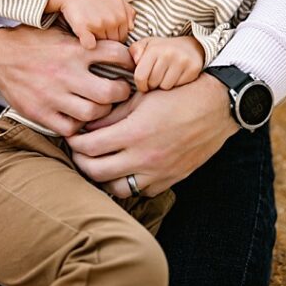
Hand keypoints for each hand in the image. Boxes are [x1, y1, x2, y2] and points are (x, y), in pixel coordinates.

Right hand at [0, 24, 133, 141]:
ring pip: (92, 113)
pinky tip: (79, 117)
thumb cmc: (33, 43)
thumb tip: (114, 44)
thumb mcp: (59, 32)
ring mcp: (53, 95)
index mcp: (72, 49)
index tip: (130, 66)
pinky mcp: (42, 113)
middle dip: (121, 93)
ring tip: (103, 106)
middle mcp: (66, 72)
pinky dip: (79, 126)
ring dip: (102, 112)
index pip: (114, 53)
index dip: (128, 60)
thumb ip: (83, 40)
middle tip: (122, 92)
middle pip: (109, 92)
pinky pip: (70, 128)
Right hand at [48, 0, 134, 48]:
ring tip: (90, 28)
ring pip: (102, 45)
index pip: (123, 37)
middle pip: (113, 42)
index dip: (114, 34)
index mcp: (122, 15)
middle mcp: (112, 20)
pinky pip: (90, 45)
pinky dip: (87, 43)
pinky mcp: (84, 28)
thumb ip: (128, 12)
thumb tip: (132, 27)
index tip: (105, 27)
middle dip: (106, 38)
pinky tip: (84, 36)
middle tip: (96, 27)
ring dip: (97, 40)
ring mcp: (99, 24)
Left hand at [70, 71, 231, 199]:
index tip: (71, 136)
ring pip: (118, 190)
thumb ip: (114, 113)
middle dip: (82, 162)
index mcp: (135, 133)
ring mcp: (158, 173)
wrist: (215, 107)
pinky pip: (142, 192)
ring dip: (103, 179)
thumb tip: (90, 126)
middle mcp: (144, 158)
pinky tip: (124, 171)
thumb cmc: (177, 93)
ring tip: (98, 164)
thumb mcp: (141, 96)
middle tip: (77, 152)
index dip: (75, 143)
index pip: (91, 147)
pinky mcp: (170, 180)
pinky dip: (129, 184)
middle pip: (98, 172)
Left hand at [132, 34, 204, 90]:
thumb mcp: (147, 45)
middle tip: (156, 79)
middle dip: (152, 84)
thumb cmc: (164, 49)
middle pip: (153, 83)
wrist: (191, 46)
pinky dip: (176, 85)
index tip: (143, 85)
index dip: (140, 85)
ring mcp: (182, 61)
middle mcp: (168, 54)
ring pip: (165, 87)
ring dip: (164, 85)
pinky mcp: (193, 69)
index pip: (141, 76)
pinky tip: (176, 77)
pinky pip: (179, 87)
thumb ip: (135, 50)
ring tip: (166, 77)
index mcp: (154, 49)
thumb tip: (136, 60)